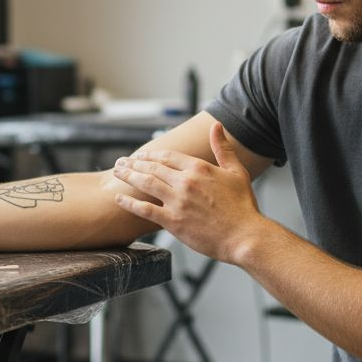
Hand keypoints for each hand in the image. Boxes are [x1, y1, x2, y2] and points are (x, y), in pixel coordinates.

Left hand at [111, 122, 265, 263]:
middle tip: (121, 162)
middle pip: (153, 167)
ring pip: (146, 183)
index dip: (151, 155)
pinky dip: (130, 203)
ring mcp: (177, 201)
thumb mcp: (236, 171)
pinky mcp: (173, 221)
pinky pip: (145, 209)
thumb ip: (223, 148)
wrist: (244, 236)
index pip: (168, 156)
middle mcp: (185, 182)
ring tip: (117, 172)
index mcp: (199, 168)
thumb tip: (216, 126)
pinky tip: (119, 198)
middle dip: (134, 163)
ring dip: (128, 176)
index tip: (141, 156)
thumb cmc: (243, 206)